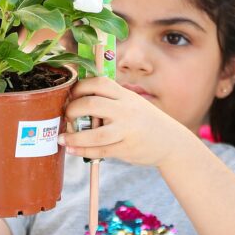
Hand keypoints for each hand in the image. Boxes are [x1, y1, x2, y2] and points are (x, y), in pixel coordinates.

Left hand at [60, 77, 191, 167]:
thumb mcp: (131, 103)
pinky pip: (100, 150)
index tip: (70, 95)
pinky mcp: (127, 149)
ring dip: (74, 137)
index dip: (80, 87)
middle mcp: (126, 110)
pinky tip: (72, 150)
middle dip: (72, 110)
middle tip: (66, 116)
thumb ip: (109, 100)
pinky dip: (83, 150)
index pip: (99, 83)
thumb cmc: (143, 121)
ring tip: (62, 139)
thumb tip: (75, 99)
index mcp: (125, 96)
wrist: (171, 142)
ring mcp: (127, 130)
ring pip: (95, 134)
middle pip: (92, 105)